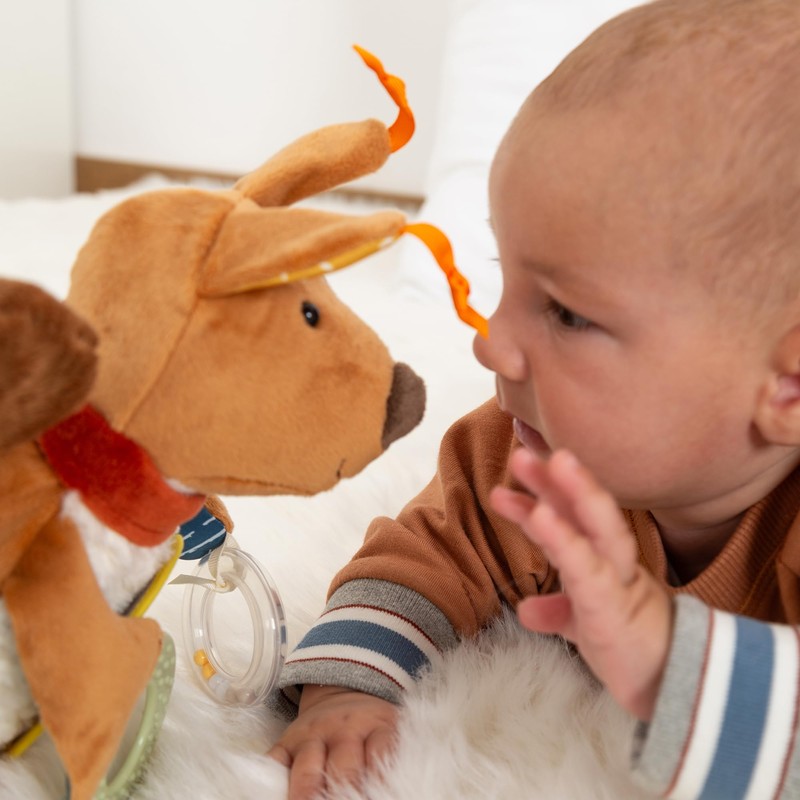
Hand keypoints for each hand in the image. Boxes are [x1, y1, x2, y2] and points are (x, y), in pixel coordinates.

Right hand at [268, 685, 398, 799]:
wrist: (343, 693)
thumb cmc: (370, 728)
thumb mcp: (388, 733)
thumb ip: (391, 758)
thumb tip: (403, 789)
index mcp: (376, 727)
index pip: (380, 754)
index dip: (379, 782)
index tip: (377, 798)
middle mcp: (344, 729)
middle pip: (344, 767)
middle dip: (341, 796)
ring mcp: (311, 734)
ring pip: (307, 767)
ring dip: (307, 795)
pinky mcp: (285, 741)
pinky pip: (274, 762)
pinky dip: (272, 783)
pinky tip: (276, 795)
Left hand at [490, 447, 672, 720]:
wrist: (677, 690)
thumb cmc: (632, 649)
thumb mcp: (587, 624)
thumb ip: (559, 611)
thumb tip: (526, 609)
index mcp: (605, 562)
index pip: (574, 520)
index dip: (548, 492)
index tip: (520, 467)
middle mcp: (614, 563)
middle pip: (588, 513)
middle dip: (558, 481)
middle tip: (523, 454)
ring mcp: (619, 583)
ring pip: (599, 531)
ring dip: (571, 494)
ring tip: (541, 463)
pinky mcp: (615, 609)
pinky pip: (589, 571)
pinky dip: (565, 541)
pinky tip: (542, 516)